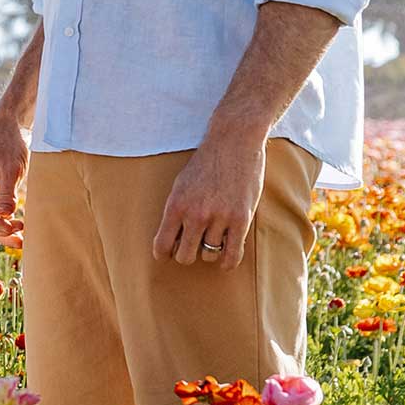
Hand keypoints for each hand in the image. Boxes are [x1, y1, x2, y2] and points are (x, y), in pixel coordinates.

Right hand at [0, 117, 28, 246]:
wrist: (11, 128)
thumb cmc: (9, 144)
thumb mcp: (10, 169)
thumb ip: (6, 193)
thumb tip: (5, 216)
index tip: (13, 228)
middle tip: (21, 238)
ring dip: (3, 231)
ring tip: (22, 240)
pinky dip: (6, 223)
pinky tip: (20, 228)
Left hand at [154, 137, 265, 266]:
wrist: (233, 142)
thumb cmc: (205, 163)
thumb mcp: (180, 184)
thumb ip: (176, 211)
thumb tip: (171, 239)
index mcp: (175, 205)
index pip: (162, 245)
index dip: (164, 253)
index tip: (167, 254)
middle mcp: (195, 215)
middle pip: (185, 256)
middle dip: (186, 254)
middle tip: (191, 246)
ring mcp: (219, 218)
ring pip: (208, 255)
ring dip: (208, 252)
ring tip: (211, 241)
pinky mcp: (241, 219)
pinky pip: (233, 254)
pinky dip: (228, 262)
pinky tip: (226, 260)